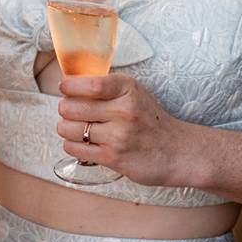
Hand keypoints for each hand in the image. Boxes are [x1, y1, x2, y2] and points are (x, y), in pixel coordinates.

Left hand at [56, 72, 188, 186]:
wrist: (177, 151)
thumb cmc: (148, 119)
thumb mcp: (133, 93)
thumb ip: (105, 87)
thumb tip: (67, 83)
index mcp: (127, 89)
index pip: (89, 84)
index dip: (69, 85)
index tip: (65, 87)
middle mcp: (124, 111)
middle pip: (71, 107)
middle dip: (64, 108)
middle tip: (70, 110)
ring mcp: (118, 136)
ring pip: (68, 129)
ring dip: (65, 128)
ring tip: (75, 127)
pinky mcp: (114, 158)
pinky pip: (74, 149)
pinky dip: (71, 144)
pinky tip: (82, 142)